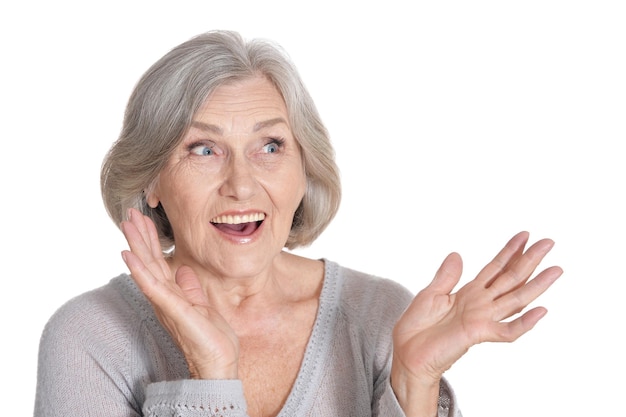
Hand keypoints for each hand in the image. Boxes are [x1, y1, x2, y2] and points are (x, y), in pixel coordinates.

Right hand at [120, 208, 238, 378]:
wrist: (219, 363)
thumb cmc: (211, 338)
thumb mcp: (202, 306)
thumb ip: (190, 289)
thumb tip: (184, 271)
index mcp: (171, 294)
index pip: (157, 262)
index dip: (150, 241)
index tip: (144, 219)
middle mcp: (164, 297)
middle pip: (148, 261)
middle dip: (140, 235)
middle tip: (130, 212)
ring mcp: (166, 303)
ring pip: (147, 268)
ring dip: (136, 244)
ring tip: (127, 224)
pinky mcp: (172, 310)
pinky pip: (153, 287)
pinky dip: (140, 270)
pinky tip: (129, 255)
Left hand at [390, 231, 561, 415]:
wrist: (408, 353)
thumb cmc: (417, 328)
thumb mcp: (430, 294)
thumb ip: (447, 276)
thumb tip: (457, 254)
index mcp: (469, 293)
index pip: (495, 269)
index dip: (509, 252)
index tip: (525, 235)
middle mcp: (480, 304)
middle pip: (511, 278)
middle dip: (530, 260)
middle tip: (549, 243)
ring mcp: (482, 319)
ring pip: (516, 299)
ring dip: (537, 285)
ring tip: (556, 270)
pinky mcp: (478, 334)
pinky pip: (506, 330)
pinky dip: (524, 323)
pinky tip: (540, 311)